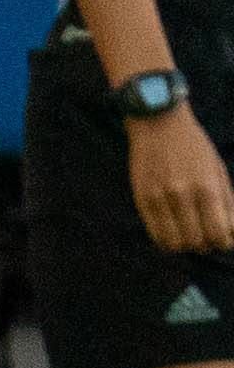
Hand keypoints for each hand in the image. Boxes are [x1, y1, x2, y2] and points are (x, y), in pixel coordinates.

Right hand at [128, 104, 233, 257]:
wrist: (158, 122)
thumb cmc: (194, 147)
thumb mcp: (218, 171)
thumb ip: (226, 203)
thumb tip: (231, 233)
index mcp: (207, 188)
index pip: (218, 234)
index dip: (224, 242)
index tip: (223, 237)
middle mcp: (182, 195)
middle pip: (196, 241)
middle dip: (205, 244)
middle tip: (205, 236)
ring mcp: (159, 197)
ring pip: (174, 242)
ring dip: (184, 244)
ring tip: (188, 234)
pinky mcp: (141, 197)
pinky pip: (154, 233)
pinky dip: (165, 239)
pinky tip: (172, 231)